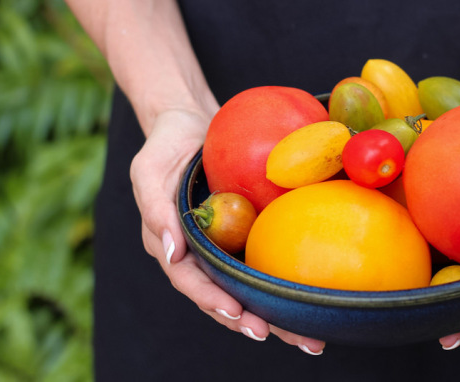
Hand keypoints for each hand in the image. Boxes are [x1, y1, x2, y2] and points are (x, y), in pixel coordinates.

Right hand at [130, 107, 325, 354]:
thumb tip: (170, 252)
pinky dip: (282, 282)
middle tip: (281, 336)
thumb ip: (156, 210)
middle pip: (222, 295)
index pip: (190, 281)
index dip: (212, 300)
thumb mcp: (149, 170)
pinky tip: (310, 299)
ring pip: (246, 287)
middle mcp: (199, 252)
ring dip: (273, 313)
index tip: (237, 313)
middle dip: (250, 320)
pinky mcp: (245, 232)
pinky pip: (263, 260)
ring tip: (306, 336)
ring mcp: (224, 244)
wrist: (193, 122)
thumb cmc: (166, 144)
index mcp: (171, 244)